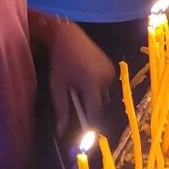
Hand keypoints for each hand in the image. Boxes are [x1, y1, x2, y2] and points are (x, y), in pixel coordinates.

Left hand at [48, 21, 113, 142]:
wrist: (69, 36)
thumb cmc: (60, 62)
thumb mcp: (57, 86)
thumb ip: (61, 109)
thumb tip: (61, 131)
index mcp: (91, 84)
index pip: (94, 111)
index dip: (89, 122)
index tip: (82, 130)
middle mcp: (105, 79)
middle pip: (100, 104)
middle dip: (89, 106)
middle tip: (76, 100)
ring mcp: (110, 71)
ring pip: (103, 94)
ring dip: (93, 96)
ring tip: (79, 86)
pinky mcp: (111, 66)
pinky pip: (105, 84)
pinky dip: (97, 86)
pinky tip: (85, 77)